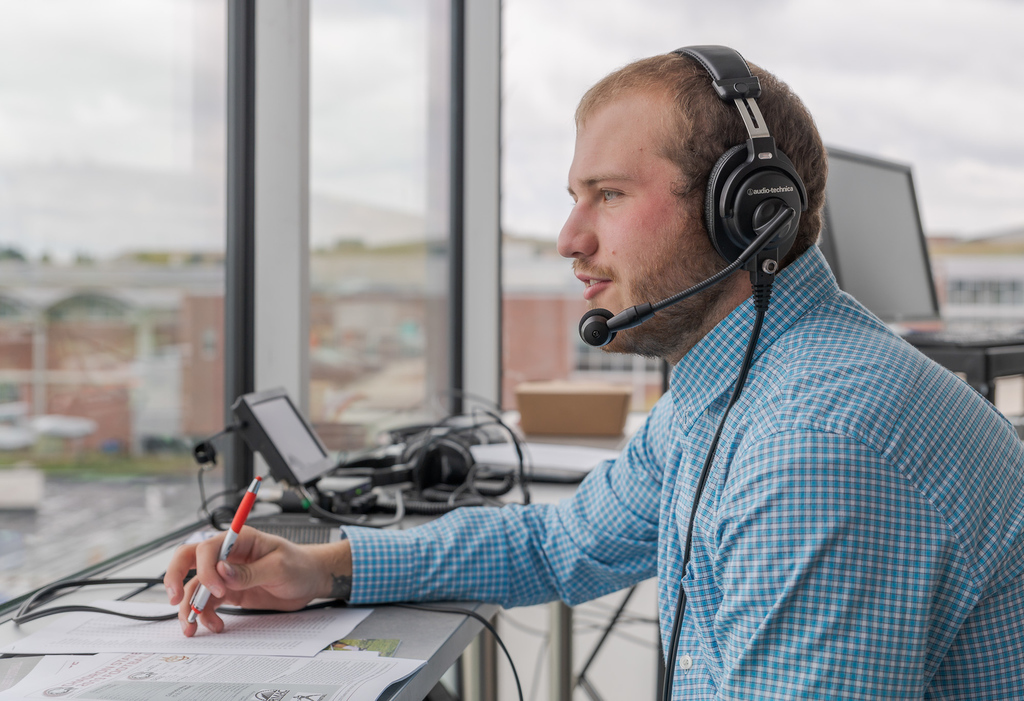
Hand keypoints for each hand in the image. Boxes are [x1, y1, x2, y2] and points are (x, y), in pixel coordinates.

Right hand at [164, 526, 351, 636]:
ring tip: (192, 628)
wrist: (311, 580)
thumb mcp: (279, 567)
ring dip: (189, 607)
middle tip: (174, 600)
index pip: (207, 547)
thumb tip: (221, 572)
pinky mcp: (229, 591)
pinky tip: (215, 626)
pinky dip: (205, 616)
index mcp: (240, 539)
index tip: (219, 591)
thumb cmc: (299, 565)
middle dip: (175, 579)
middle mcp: (228, 554)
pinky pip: (207, 602)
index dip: (205, 569)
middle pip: (188, 560)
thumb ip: (249, 572)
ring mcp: (226, 574)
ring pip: (195, 587)